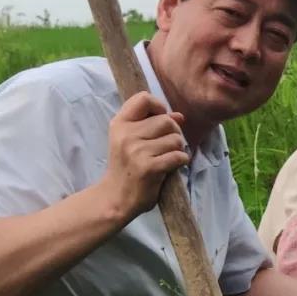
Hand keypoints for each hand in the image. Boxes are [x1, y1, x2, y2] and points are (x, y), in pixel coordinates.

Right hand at [97, 92, 188, 221]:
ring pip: (175, 139)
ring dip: (178, 148)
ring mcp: (137, 151)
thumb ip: (152, 124)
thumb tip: (179, 115)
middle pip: (166, 120)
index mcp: (120, 124)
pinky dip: (181, 161)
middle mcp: (126, 135)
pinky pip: (178, 156)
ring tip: (168, 157)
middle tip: (168, 145)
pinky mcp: (149, 168)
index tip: (161, 119)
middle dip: (174, 132)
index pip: (143, 98)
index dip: (159, 106)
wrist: (116, 197)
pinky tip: (171, 166)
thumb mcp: (130, 141)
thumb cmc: (126, 167)